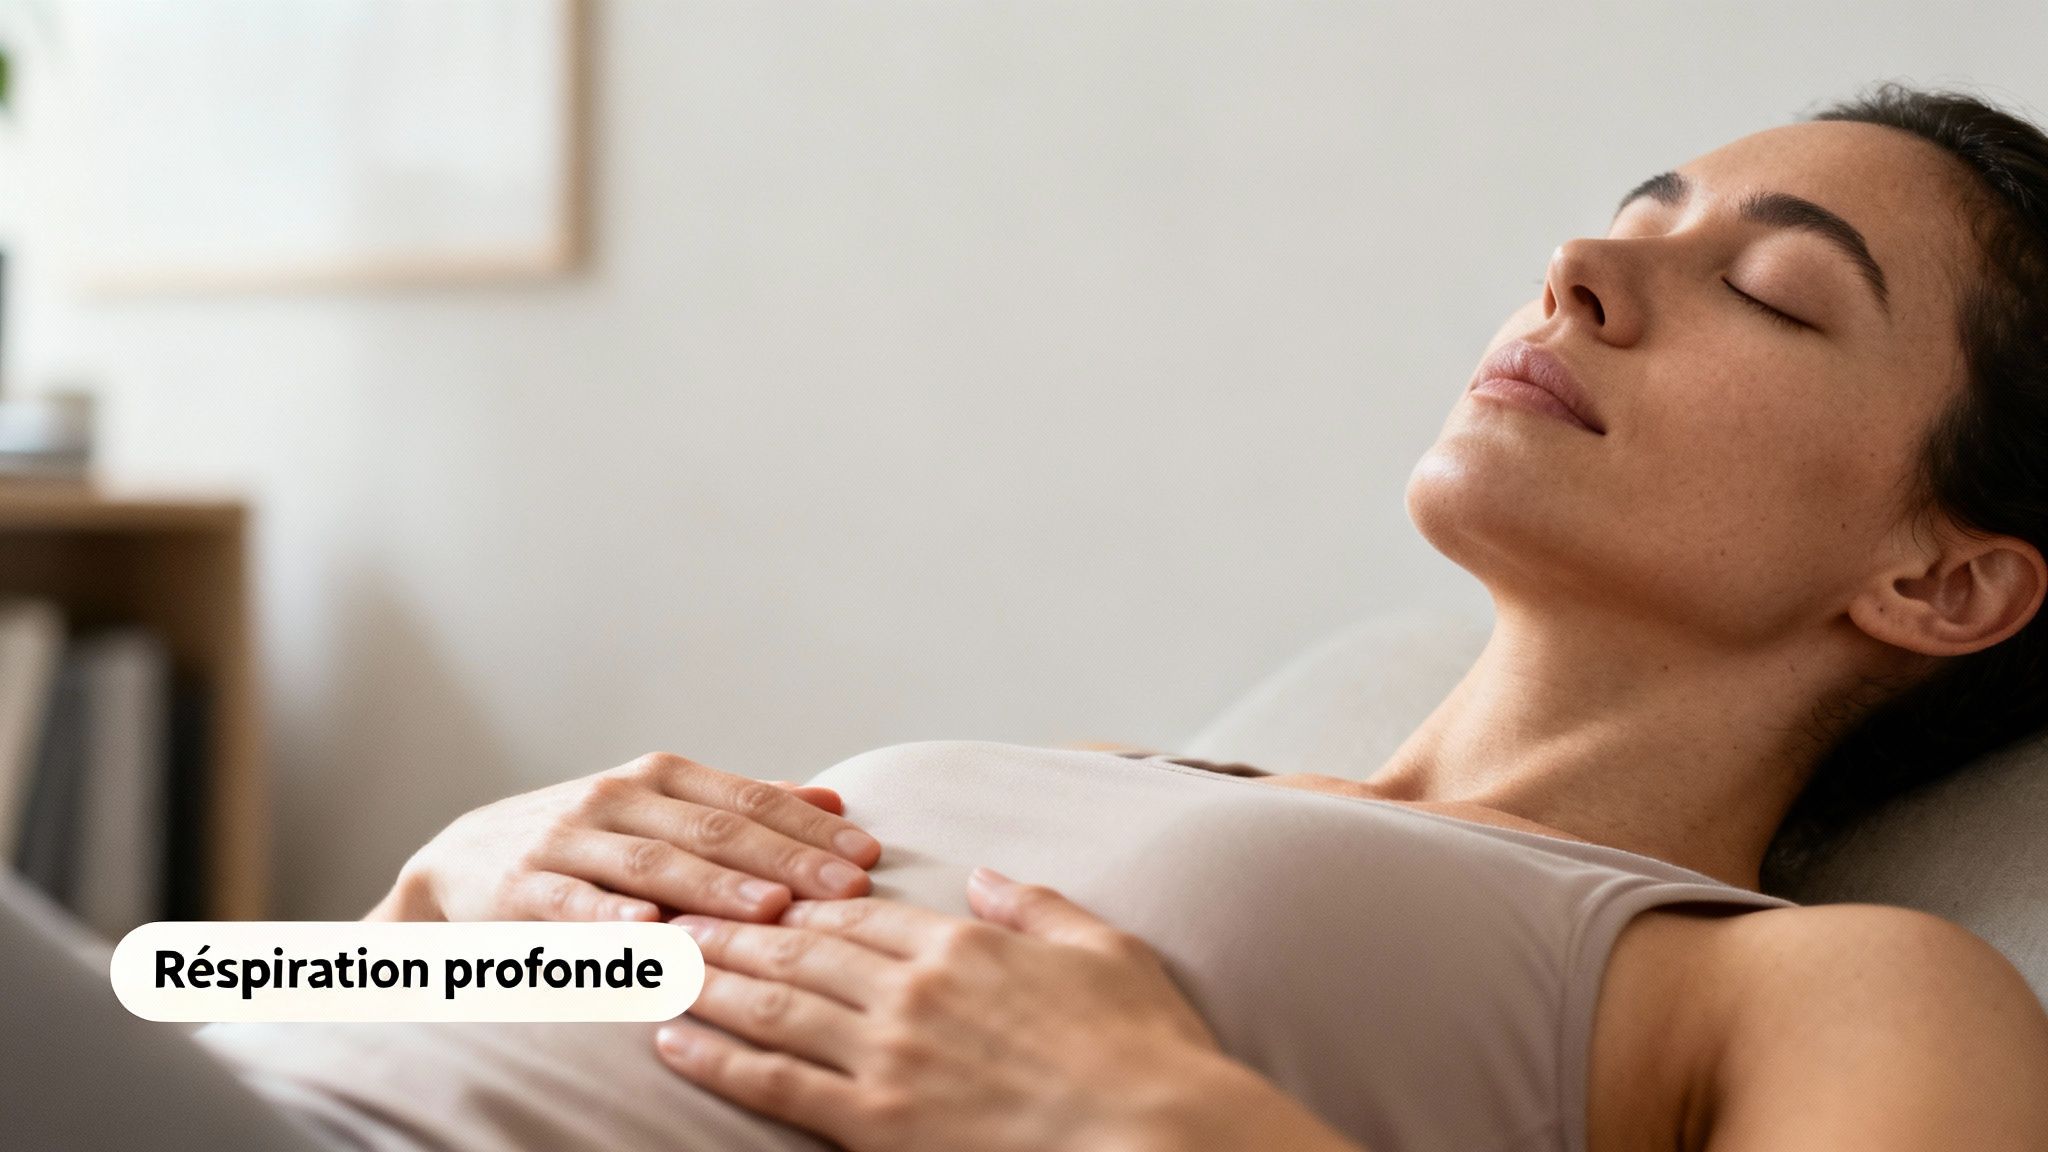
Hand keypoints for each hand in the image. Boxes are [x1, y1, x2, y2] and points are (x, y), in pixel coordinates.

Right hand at [366, 752, 881, 923]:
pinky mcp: (521, 887)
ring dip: (713, 887)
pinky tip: (650, 931)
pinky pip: (572, 904)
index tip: (869, 858)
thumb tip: (834, 802)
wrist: (458, 862)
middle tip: (845, 889)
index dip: (811, 829)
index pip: (750, 800)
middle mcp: (617, 798)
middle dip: (785, 860)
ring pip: (652, 864)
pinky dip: (610, 917)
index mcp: (661, 778)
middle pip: (714, 830)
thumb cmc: (584, 840)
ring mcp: (567, 840)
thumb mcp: (660, 810)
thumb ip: (744, 805)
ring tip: (769, 910)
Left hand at [654, 869, 1226, 1151]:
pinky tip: (671, 1042)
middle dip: (727, 928)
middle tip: (669, 914)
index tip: (750, 892)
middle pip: (796, 948)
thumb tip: (984, 874)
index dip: (794, 900)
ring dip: (705, 980)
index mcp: (964, 944)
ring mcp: (889, 1056)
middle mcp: (913, 989)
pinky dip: (716, 1060)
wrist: (1159, 1135)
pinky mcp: (876, 1123)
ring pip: (771, 1005)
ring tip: (652, 964)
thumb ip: (1035, 905)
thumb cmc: (1145, 1049)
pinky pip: (775, 1083)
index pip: (854, 912)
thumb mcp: (1106, 949)